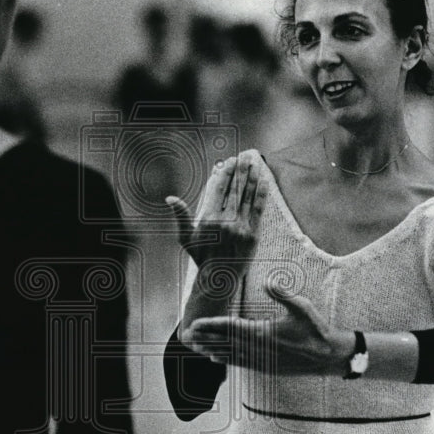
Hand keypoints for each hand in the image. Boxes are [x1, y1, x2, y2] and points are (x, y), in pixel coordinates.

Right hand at [165, 155, 267, 269]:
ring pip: (247, 196)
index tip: (228, 161)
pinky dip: (261, 194)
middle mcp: (225, 221)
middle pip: (234, 189)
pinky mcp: (253, 234)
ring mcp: (240, 228)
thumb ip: (181, 215)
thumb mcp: (186, 236)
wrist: (219, 277)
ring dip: (252, 177)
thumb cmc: (201, 255)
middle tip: (244, 156)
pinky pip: (258, 209)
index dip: (224, 173)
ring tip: (255, 163)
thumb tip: (170, 198)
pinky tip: (263, 181)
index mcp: (208, 219)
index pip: (217, 189)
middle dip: (240, 170)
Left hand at [181, 286, 355, 375]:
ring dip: (211, 349)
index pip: (231, 328)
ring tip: (195, 345)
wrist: (329, 356)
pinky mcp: (266, 368)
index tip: (196, 323)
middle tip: (187, 333)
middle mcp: (260, 350)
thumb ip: (284, 295)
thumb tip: (268, 282)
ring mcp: (262, 361)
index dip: (212, 326)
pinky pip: (240, 364)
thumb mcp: (303, 308)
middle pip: (225, 342)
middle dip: (206, 337)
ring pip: (230, 355)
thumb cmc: (316, 330)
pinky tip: (215, 358)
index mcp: (265, 334)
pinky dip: (225, 360)